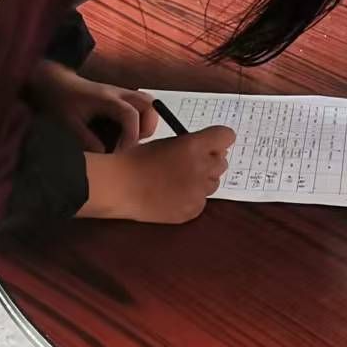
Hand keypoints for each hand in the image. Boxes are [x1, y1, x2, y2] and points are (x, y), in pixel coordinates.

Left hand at [26, 61, 158, 150]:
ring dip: (147, 122)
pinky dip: (141, 119)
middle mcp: (118, 93)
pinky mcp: (120, 96)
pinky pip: (140, 105)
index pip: (130, 114)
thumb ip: (86, 139)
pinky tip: (125, 132)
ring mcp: (121, 93)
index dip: (131, 135)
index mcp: (106, 98)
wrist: (56, 82)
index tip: (122, 150)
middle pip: (150, 104)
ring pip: (149, 103)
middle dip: (147, 127)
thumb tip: (104, 154)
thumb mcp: (69, 123)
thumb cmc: (62, 101)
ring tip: (131, 138)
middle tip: (132, 142)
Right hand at [80, 127, 235, 223]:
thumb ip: (190, 145)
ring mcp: (198, 191)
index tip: (212, 144)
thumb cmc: (137, 160)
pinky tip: (172, 196)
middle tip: (192, 163)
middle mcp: (201, 168)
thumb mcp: (166, 143)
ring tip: (178, 181)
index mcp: (193, 145)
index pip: (226, 136)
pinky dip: (191, 198)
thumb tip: (209, 149)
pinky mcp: (192, 210)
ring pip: (213, 183)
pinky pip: (201, 201)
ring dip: (202, 180)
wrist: (120, 186)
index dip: (219, 139)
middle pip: (222, 162)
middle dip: (210, 161)